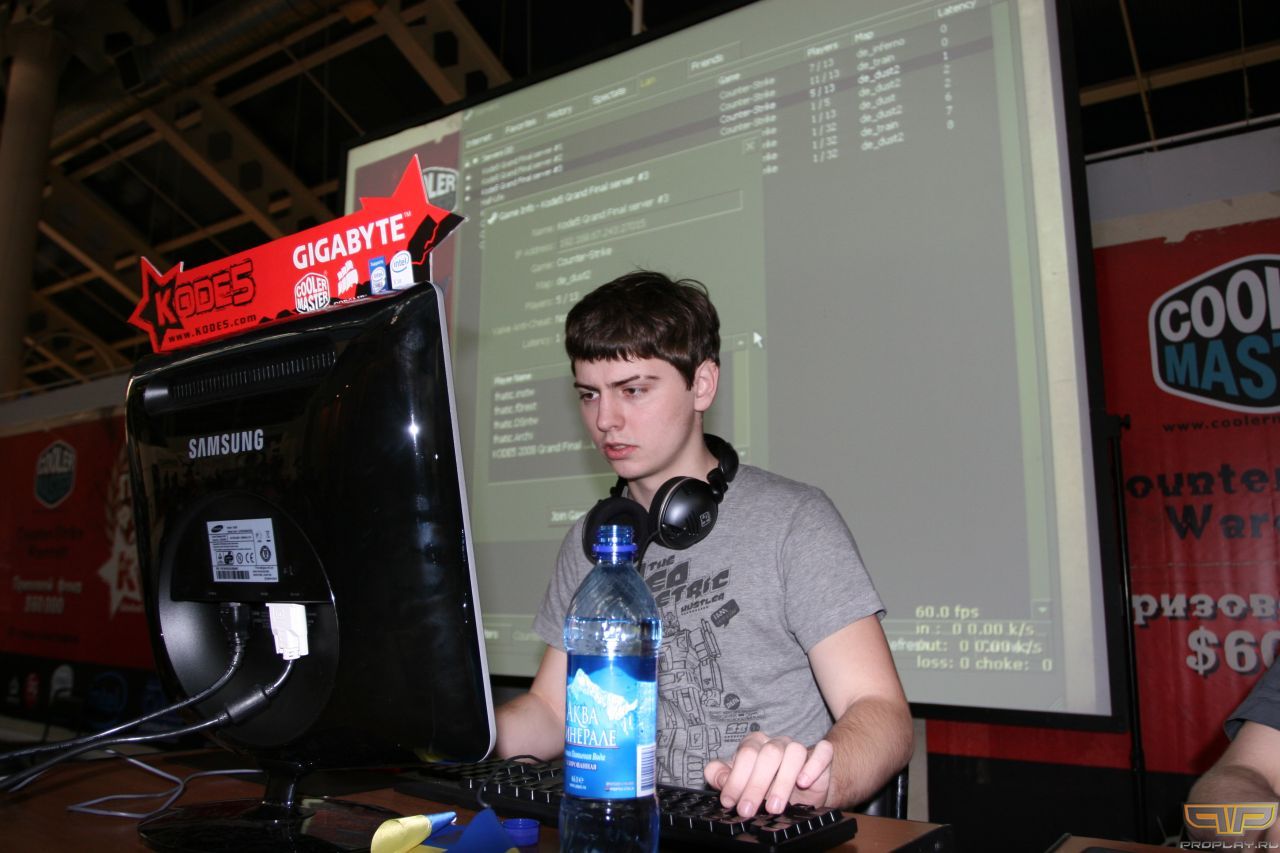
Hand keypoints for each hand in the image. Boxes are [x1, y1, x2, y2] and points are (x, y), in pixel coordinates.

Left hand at [703, 732, 833, 817]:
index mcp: (755, 744)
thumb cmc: (765, 786)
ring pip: (794, 753)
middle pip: (768, 754)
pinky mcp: (822, 757)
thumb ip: (722, 777)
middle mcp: (777, 743)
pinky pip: (823, 752)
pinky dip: (814, 765)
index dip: (736, 779)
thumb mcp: (740, 784)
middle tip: (747, 811)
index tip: (730, 802)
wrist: (802, 791)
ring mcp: (800, 748)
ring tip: (773, 807)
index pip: (745, 754)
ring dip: (783, 781)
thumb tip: (720, 779)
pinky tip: (804, 781)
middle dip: (756, 785)